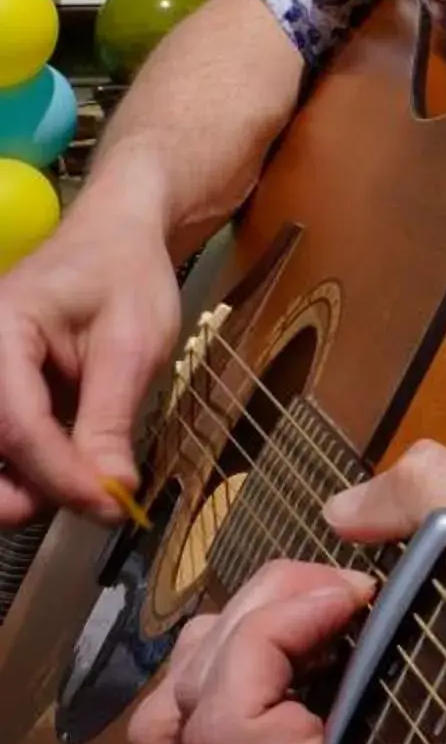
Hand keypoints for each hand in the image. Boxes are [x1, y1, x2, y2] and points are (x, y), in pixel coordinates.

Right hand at [0, 196, 181, 525]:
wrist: (115, 238)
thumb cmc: (126, 277)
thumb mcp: (133, 345)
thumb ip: (110, 422)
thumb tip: (110, 498)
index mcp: (2, 331)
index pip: (18, 424)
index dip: (61, 476)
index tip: (111, 505)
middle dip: (29, 491)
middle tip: (94, 500)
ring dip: (25, 487)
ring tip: (85, 483)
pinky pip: (0, 445)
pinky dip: (26, 472)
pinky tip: (66, 472)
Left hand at [126, 441, 445, 743]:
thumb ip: (432, 498)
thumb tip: (340, 512)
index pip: (227, 725)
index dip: (270, 627)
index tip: (358, 585)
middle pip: (179, 720)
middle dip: (245, 622)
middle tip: (336, 587)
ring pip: (183, 721)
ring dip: (239, 638)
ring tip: (326, 605)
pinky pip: (225, 721)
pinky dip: (256, 658)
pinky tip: (331, 631)